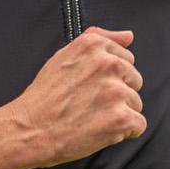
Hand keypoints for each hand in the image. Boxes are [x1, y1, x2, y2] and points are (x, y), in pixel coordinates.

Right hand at [8, 27, 145, 167]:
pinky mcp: (121, 117)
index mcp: (93, 46)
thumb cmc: (45, 97)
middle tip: (90, 103)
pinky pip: (139, 125)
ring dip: (119, 113)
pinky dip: (124, 132)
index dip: (110, 77)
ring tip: (91, 117)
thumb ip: (99, 39)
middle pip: (134, 80)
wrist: (30, 129)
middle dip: (118, 94)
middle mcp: (107, 64)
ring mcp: (116, 91)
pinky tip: (101, 130)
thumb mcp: (65, 56)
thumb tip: (128, 36)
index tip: (92, 87)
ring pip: (136, 103)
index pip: (126, 59)